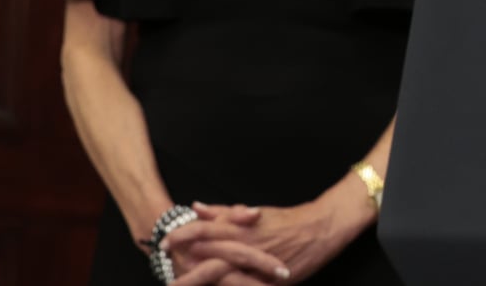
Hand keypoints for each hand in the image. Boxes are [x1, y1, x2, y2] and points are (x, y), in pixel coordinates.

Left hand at [165, 195, 360, 283]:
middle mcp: (247, 245)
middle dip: (184, 265)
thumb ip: (223, 212)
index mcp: (242, 227)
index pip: (205, 228)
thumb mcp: (255, 213)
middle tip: (164, 270)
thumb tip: (196, 206)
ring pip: (222, 274)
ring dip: (200, 280)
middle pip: (208, 254)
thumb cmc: (287, 220)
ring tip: (180, 284)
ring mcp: (257, 264)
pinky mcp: (268, 281)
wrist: (321, 229)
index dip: (183, 234)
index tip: (164, 241)